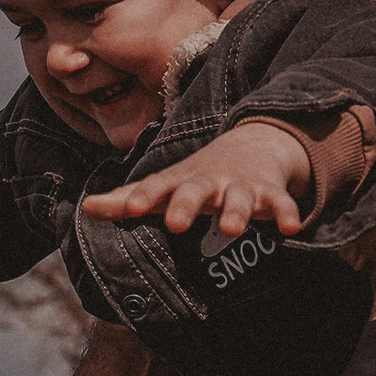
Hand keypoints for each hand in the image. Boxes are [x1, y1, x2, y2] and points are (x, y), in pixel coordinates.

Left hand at [79, 119, 316, 241]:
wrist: (252, 146)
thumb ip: (126, 200)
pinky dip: (285, 213)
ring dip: (236, 211)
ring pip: (238, 198)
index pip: (157, 189)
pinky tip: (290, 229)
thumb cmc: (198, 177)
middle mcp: (208, 182)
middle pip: (194, 191)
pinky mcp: (269, 193)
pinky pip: (279, 204)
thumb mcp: (165, 186)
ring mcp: (239, 186)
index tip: (130, 208)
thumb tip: (85, 208)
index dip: (143, 197)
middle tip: (175, 224)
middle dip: (185, 205)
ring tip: (231, 229)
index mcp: (179, 182)